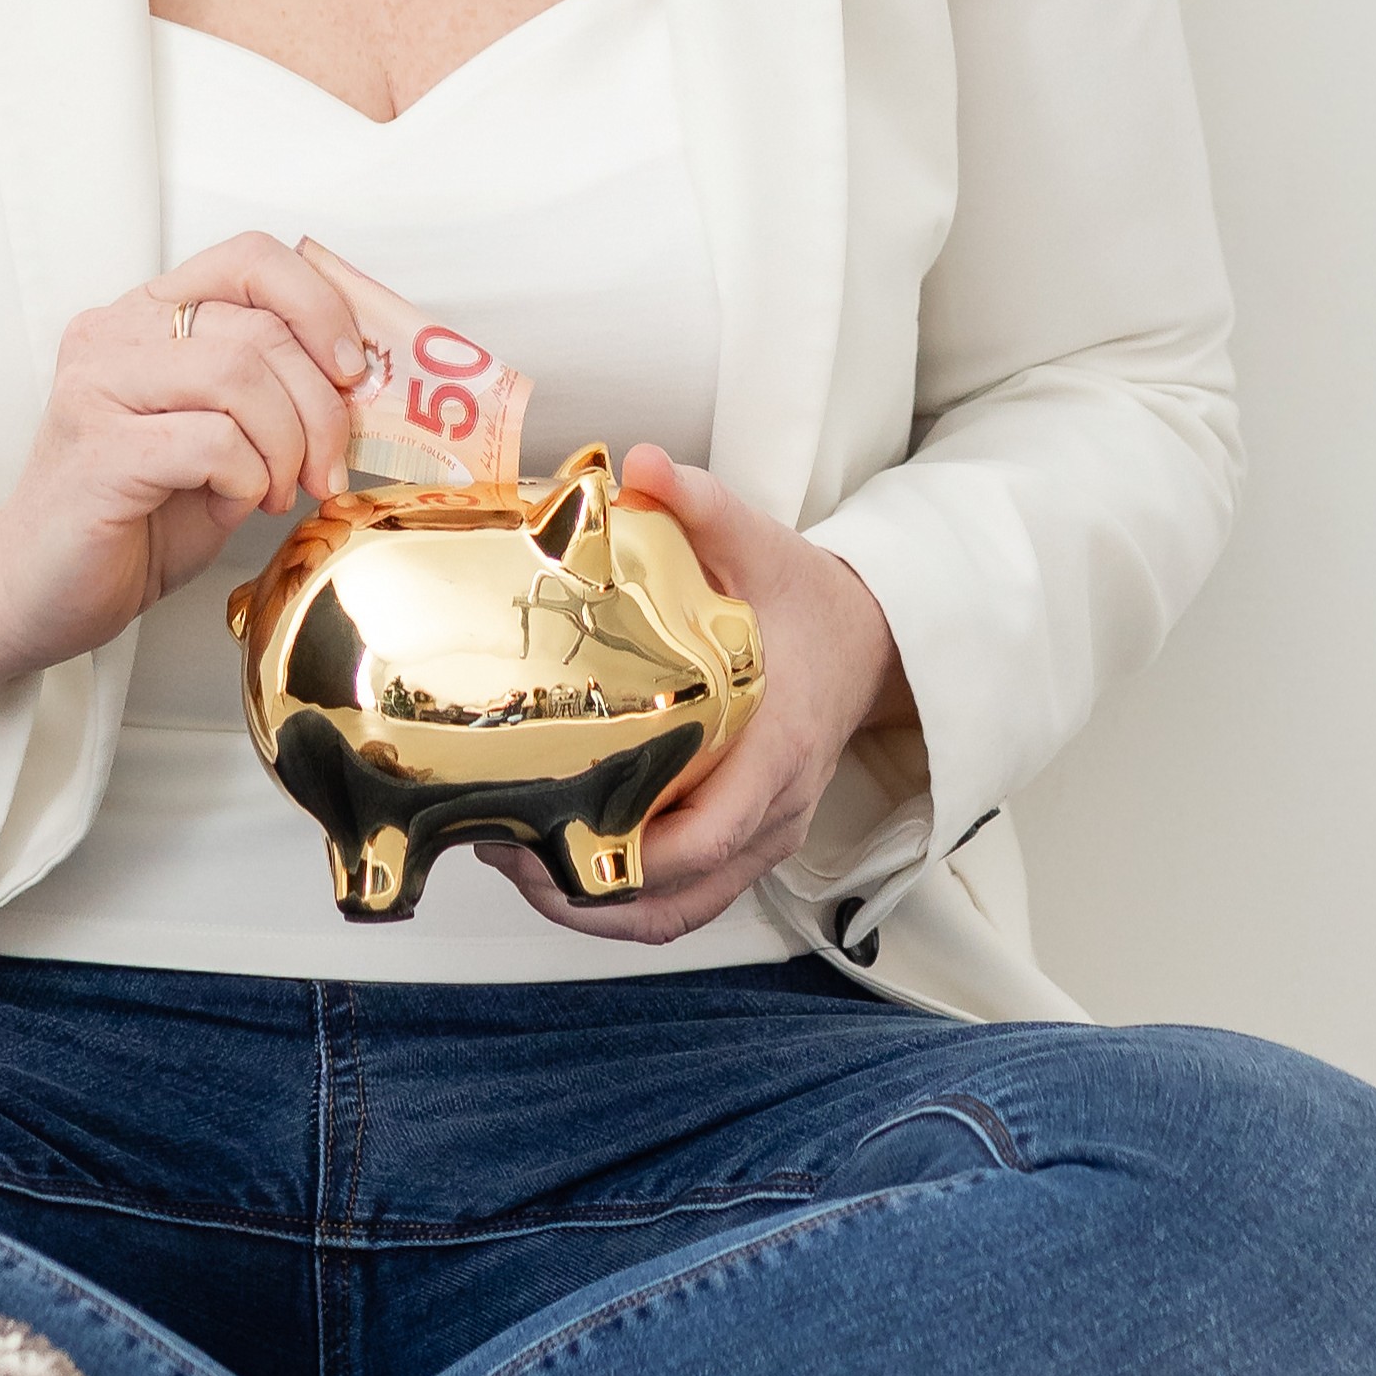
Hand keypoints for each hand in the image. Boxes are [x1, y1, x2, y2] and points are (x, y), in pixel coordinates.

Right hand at [0, 231, 369, 754]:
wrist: (35, 593)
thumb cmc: (128, 521)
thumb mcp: (216, 442)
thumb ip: (268, 398)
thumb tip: (358, 385)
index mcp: (145, 317)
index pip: (250, 259)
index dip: (317, 306)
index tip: (350, 371)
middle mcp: (113, 335)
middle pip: (260, 329)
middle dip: (320, 409)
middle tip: (323, 470)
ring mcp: (98, 387)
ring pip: (241, 375)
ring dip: (285, 446)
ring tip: (271, 493)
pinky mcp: (98, 449)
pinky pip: (214, 442)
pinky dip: (246, 480)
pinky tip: (227, 505)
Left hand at [478, 443, 908, 947]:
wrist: (872, 640)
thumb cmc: (811, 601)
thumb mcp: (765, 544)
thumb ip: (706, 506)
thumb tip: (641, 464)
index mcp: (777, 749)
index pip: (706, 835)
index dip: (626, 855)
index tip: (547, 836)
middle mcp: (773, 809)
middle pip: (677, 893)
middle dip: (585, 890)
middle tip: (503, 848)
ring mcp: (764, 835)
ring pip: (678, 911)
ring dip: (597, 907)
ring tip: (517, 866)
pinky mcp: (749, 841)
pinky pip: (687, 899)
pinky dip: (626, 902)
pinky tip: (563, 870)